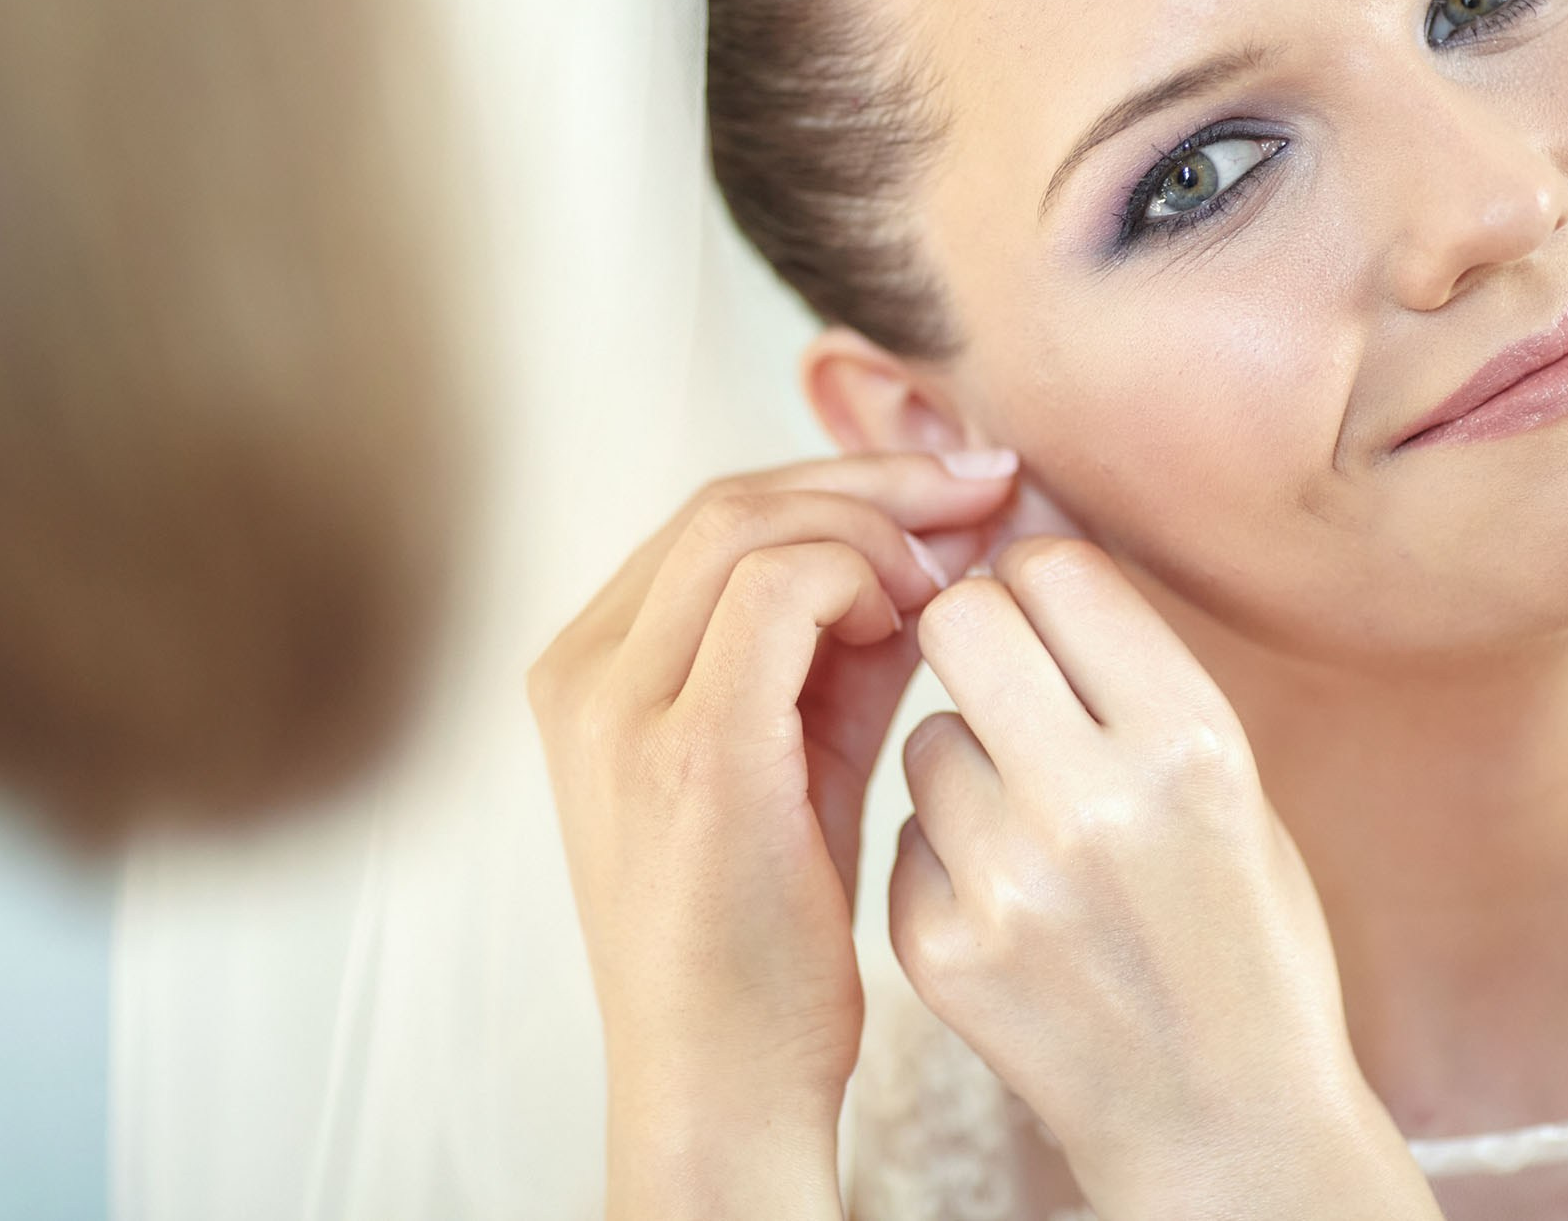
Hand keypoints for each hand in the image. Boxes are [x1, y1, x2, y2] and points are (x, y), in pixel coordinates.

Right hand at [529, 451, 1018, 1220]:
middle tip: (984, 484)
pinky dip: (859, 576)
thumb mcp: (793, 761)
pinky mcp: (690, 753)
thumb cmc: (764, 939)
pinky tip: (917, 620)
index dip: (839, 480)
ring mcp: (621, 711)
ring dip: (874, 522)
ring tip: (956, 566)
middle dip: (872, 478)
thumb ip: (836, 654)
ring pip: (747, 522)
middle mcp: (583, 675)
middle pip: (728, 500)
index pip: (713, 515)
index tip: (951, 487)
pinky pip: (777, 594)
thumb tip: (924, 550)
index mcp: (588, 670)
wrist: (721, 1088)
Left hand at [889, 537, 1438, 1220]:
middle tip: (1009, 684)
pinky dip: (947, 854)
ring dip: (964, 760)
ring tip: (1035, 831)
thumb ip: (1137, 671)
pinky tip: (1011, 905)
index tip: (1052, 617)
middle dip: (977, 636)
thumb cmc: (1243, 932)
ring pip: (926, 735)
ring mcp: (1006, 883)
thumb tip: (1026, 544)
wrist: (1225, 1124)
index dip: (1042, 583)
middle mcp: (1095, 803)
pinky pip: (907, 833)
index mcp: (1192, 743)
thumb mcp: (1237, 785)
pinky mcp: (938, 949)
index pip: (1056, 570)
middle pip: (962, 622)